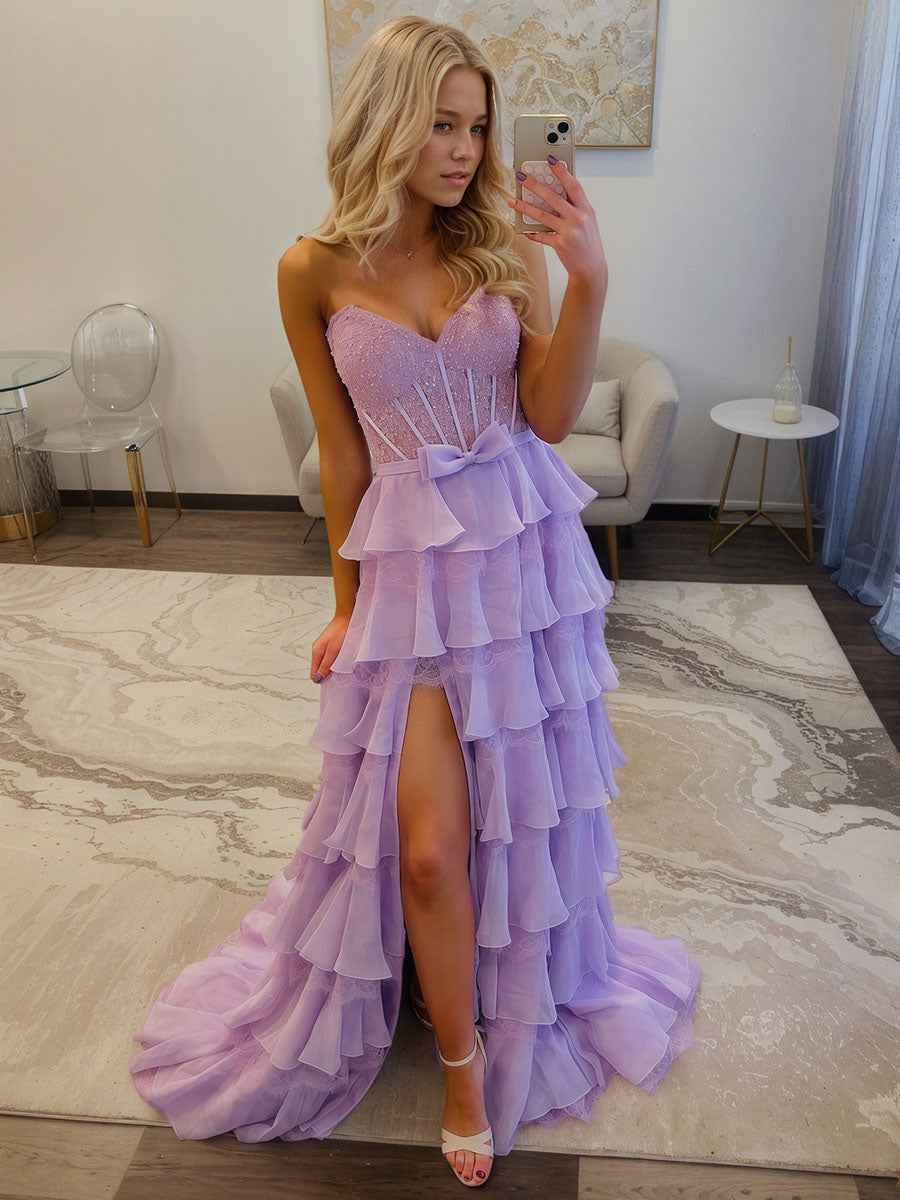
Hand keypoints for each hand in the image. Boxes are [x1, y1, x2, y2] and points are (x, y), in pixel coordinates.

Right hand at [310, 610, 350, 681]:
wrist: (347, 616)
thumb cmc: (341, 632)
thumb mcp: (333, 651)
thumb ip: (325, 665)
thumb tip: (317, 678)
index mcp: (316, 652)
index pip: (314, 673)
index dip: (322, 679)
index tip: (332, 680)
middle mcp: (317, 650)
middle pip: (319, 669)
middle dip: (328, 673)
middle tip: (339, 673)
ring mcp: (324, 647)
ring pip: (325, 663)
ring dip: (333, 666)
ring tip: (342, 664)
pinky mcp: (330, 644)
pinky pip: (330, 657)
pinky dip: (336, 660)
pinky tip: (343, 658)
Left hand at [505, 157, 607, 286]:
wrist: (591, 268)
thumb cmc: (588, 242)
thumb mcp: (587, 220)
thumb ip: (575, 206)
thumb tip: (557, 191)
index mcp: (586, 209)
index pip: (573, 185)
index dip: (562, 172)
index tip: (551, 159)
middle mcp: (578, 218)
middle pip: (553, 197)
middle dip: (536, 185)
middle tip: (522, 176)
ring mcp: (569, 231)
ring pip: (543, 215)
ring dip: (525, 207)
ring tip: (513, 200)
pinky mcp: (560, 244)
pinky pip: (541, 236)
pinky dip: (531, 232)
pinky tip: (523, 228)